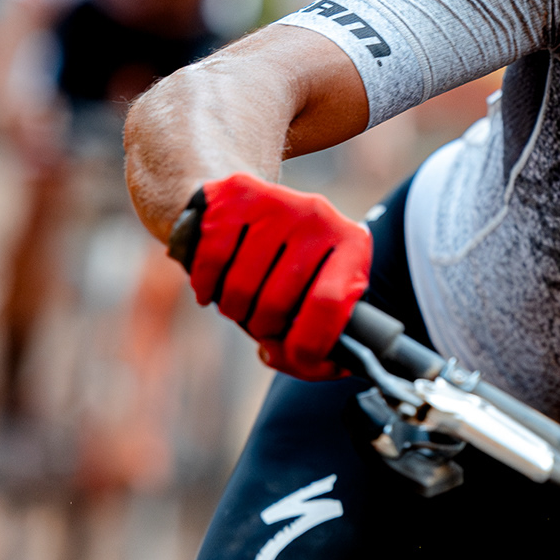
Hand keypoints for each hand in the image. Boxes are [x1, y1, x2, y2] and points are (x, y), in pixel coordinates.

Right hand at [178, 173, 370, 380]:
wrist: (239, 202)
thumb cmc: (281, 266)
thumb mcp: (312, 294)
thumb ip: (318, 338)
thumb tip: (320, 365)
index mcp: (353, 243)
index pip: (330, 305)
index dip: (308, 346)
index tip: (292, 356)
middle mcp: (320, 216)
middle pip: (278, 304)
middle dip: (262, 328)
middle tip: (259, 321)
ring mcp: (278, 201)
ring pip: (241, 288)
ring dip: (232, 310)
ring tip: (238, 301)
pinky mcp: (236, 194)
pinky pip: (211, 263)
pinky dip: (206, 288)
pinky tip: (213, 286)